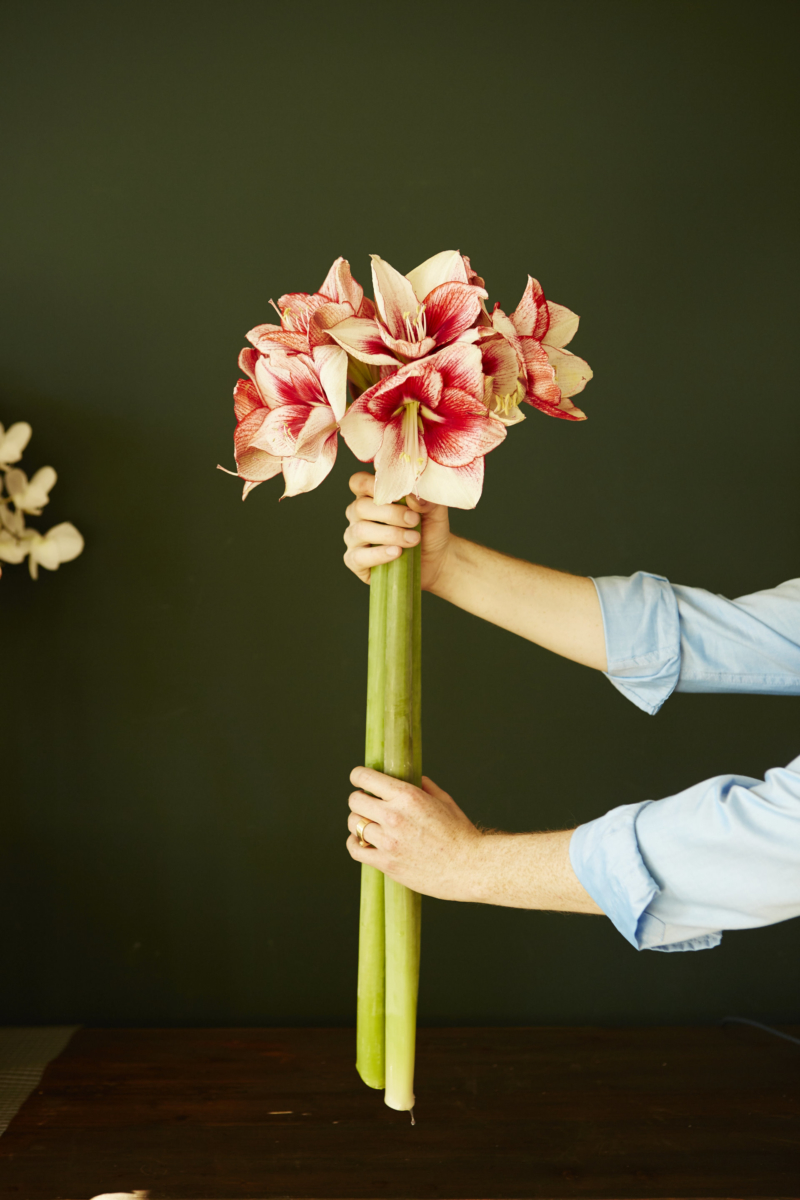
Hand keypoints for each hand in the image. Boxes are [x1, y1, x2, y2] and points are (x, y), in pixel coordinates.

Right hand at [343, 472, 451, 589]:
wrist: (436, 559)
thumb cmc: (429, 530)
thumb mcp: (434, 511)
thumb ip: (426, 499)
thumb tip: (412, 495)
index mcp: (371, 497)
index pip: (358, 483)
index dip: (371, 484)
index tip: (395, 492)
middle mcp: (358, 515)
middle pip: (361, 507)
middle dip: (390, 513)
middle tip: (414, 520)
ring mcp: (354, 538)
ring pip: (361, 531)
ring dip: (390, 534)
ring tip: (413, 539)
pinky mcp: (355, 561)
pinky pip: (359, 557)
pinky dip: (379, 554)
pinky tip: (396, 552)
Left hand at [346, 767, 483, 901]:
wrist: (469, 867)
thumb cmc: (460, 834)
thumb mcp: (444, 801)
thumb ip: (424, 786)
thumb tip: (413, 778)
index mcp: (408, 796)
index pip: (365, 778)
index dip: (358, 776)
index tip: (358, 779)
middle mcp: (394, 816)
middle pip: (355, 801)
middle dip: (359, 799)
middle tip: (366, 804)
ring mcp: (388, 841)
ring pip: (353, 824)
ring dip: (358, 822)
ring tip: (368, 824)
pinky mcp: (386, 863)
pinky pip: (355, 849)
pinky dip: (355, 843)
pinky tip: (363, 841)